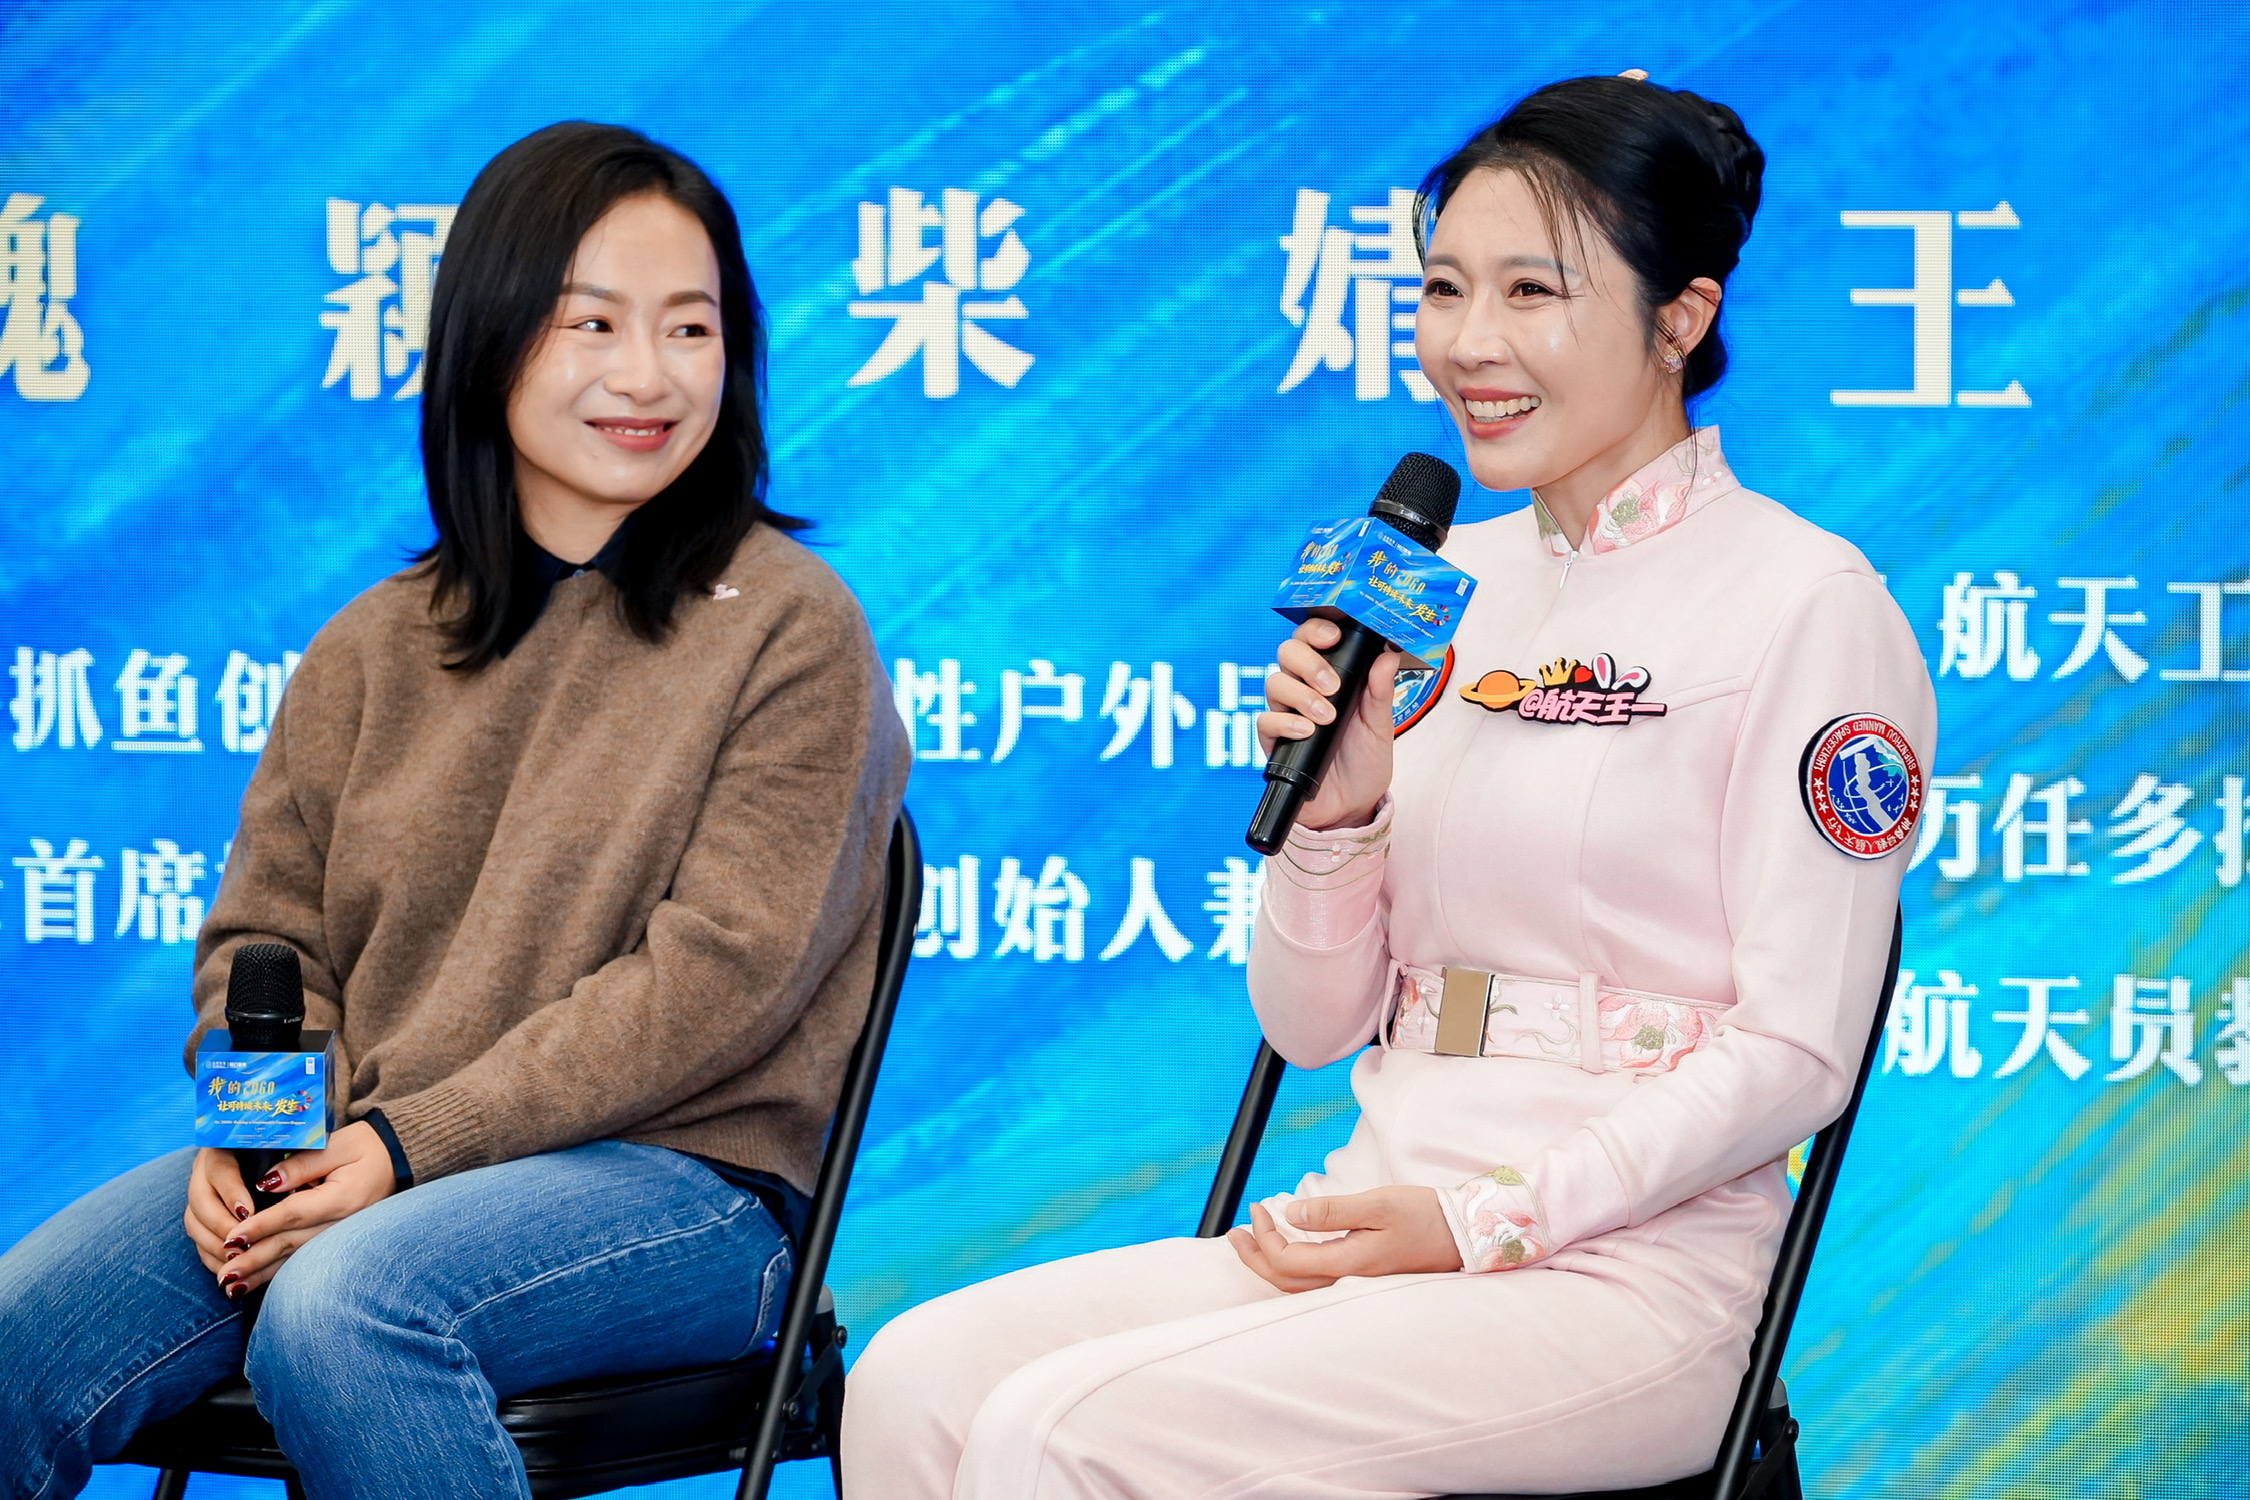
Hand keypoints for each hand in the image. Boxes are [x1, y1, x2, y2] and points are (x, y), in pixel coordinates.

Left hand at [183, 1121, 398, 1298]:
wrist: (398, 1160)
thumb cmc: (367, 1148)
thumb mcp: (339, 1144)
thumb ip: (303, 1163)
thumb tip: (267, 1182)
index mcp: (343, 1197)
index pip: (294, 1213)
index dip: (261, 1226)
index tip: (231, 1237)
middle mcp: (343, 1223)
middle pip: (291, 1243)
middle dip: (255, 1259)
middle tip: (224, 1274)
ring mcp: (342, 1236)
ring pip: (295, 1259)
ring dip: (262, 1274)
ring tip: (231, 1287)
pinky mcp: (337, 1241)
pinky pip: (304, 1261)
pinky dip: (277, 1273)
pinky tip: (254, 1284)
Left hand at [1227, 1186, 1462, 1292]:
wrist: (1463, 1233)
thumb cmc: (1424, 1215)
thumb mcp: (1378, 1204)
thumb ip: (1333, 1211)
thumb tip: (1291, 1214)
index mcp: (1349, 1264)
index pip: (1287, 1262)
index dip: (1264, 1237)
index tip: (1259, 1207)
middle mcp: (1348, 1281)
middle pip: (1285, 1282)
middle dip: (1254, 1257)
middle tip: (1235, 1231)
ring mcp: (1356, 1284)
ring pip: (1299, 1286)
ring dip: (1269, 1264)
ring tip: (1250, 1241)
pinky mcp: (1364, 1278)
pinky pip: (1315, 1282)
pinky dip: (1290, 1267)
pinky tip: (1288, 1248)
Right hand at [1256, 617, 1398, 832]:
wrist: (1353, 805)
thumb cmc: (1366, 761)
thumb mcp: (1381, 725)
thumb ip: (1381, 691)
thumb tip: (1388, 654)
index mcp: (1331, 676)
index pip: (1313, 639)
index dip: (1316, 630)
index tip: (1333, 637)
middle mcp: (1304, 689)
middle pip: (1287, 652)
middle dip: (1308, 662)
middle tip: (1331, 686)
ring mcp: (1287, 713)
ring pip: (1274, 682)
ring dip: (1300, 695)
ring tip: (1325, 716)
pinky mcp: (1274, 740)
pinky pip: (1266, 720)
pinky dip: (1286, 722)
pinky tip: (1306, 732)